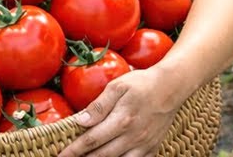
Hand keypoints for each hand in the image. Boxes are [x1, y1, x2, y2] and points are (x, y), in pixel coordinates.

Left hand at [57, 70, 183, 156]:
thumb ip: (98, 105)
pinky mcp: (152, 148)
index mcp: (122, 120)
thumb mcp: (117, 87)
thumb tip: (80, 121)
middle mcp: (133, 137)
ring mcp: (144, 145)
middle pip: (102, 155)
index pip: (91, 140)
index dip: (74, 150)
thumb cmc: (141, 83)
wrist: (171, 87)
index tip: (61, 155)